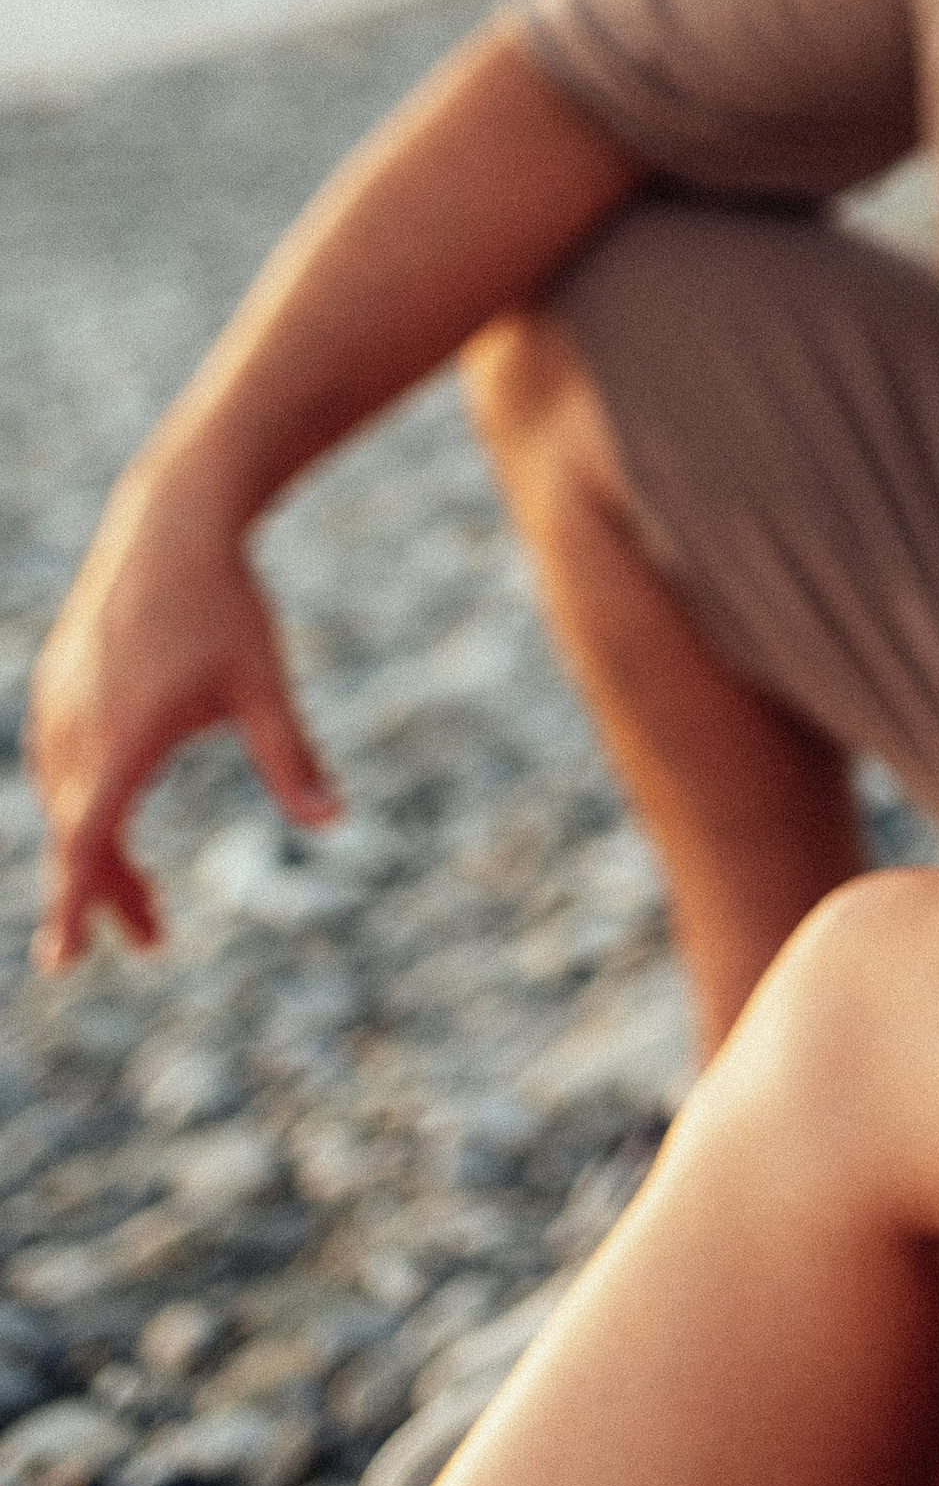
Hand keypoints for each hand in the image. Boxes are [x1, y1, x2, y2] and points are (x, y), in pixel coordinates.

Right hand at [25, 464, 337, 968]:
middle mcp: (76, 726)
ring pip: (63, 800)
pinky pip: (56, 763)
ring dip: (94, 849)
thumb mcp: (264, 684)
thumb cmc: (226, 604)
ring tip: (140, 892)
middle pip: (75, 834)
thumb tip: (336, 822)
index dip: (74, 906)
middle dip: (107, 892)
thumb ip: (292, 758)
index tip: (60, 963)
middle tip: (152, 939)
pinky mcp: (55, 685)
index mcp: (124, 737)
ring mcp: (57, 704)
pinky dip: (80, 802)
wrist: (171, 522)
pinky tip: (109, 813)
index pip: (86, 843)